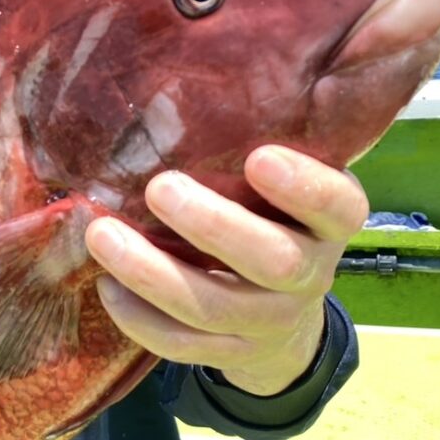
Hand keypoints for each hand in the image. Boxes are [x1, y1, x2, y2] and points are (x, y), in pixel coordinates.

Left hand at [85, 146, 368, 395]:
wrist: (286, 318)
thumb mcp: (285, 185)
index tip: (259, 157)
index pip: (337, 206)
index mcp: (332, 222)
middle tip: (158, 187)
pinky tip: (107, 286)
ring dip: (153, 273)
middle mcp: (312, 274)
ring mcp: (272, 321)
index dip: (303, 186)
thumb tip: (189, 86)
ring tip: (103, 236)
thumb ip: (259, 148)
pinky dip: (141, 319)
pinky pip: (184, 345)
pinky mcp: (233, 353)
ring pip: (215, 307)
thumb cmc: (271, 219)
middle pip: (273, 261)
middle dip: (212, 226)